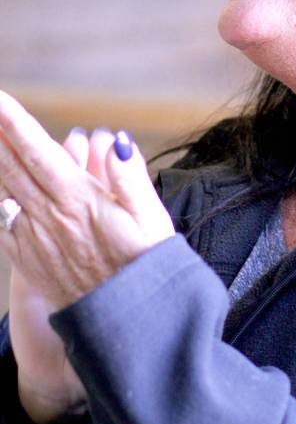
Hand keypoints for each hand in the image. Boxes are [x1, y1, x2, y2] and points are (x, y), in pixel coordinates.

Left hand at [0, 91, 174, 310]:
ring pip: (6, 193)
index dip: (16, 124)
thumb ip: (131, 178)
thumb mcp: (152, 220)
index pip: (38, 153)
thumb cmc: (146, 269)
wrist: (127, 323)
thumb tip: (117, 142)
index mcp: (79, 201)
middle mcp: (50, 217)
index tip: (0, 100)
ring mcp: (36, 241)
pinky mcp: (31, 262)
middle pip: (13, 167)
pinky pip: (6, 225)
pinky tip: (4, 195)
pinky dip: (2, 203)